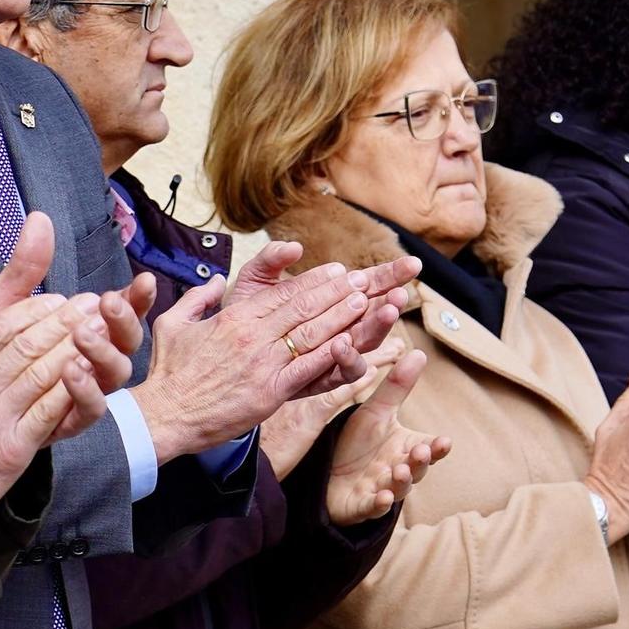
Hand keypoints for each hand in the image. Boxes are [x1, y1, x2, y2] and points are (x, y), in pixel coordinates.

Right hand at [0, 212, 139, 516]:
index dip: (31, 310)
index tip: (55, 300)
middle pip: (26, 346)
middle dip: (62, 322)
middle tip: (89, 305)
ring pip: (41, 374)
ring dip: (73, 348)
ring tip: (98, 330)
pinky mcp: (14, 447)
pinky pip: (48, 412)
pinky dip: (71, 390)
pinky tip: (90, 372)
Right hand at [133, 250, 412, 463]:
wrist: (164, 415)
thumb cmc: (168, 372)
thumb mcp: (173, 323)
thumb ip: (199, 298)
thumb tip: (216, 281)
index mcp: (233, 318)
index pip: (282, 293)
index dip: (313, 281)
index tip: (337, 271)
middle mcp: (252, 336)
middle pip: (303, 308)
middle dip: (336, 292)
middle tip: (362, 279)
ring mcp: (263, 364)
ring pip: (311, 334)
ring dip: (341, 316)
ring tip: (365, 302)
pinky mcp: (270, 393)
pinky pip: (308, 369)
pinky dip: (332, 355)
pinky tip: (351, 343)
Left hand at [226, 242, 418, 380]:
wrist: (218, 363)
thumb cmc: (238, 322)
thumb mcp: (251, 286)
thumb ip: (270, 262)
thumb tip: (294, 248)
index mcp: (327, 303)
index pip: (367, 285)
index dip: (389, 275)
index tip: (411, 264)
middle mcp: (335, 329)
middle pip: (374, 313)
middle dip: (391, 300)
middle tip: (404, 290)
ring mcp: (329, 356)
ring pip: (363, 343)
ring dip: (376, 327)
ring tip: (387, 310)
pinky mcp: (318, 380)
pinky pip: (339, 373)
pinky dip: (344, 358)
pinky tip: (343, 342)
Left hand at [322, 349, 449, 524]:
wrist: (327, 472)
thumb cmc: (358, 442)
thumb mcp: (375, 411)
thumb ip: (397, 387)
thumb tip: (420, 352)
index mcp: (405, 448)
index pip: (428, 448)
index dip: (437, 448)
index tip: (445, 441)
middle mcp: (398, 470)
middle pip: (416, 470)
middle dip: (420, 462)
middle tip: (422, 452)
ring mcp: (382, 490)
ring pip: (397, 490)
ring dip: (401, 482)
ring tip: (400, 471)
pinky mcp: (361, 506)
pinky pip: (372, 508)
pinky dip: (378, 504)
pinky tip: (381, 498)